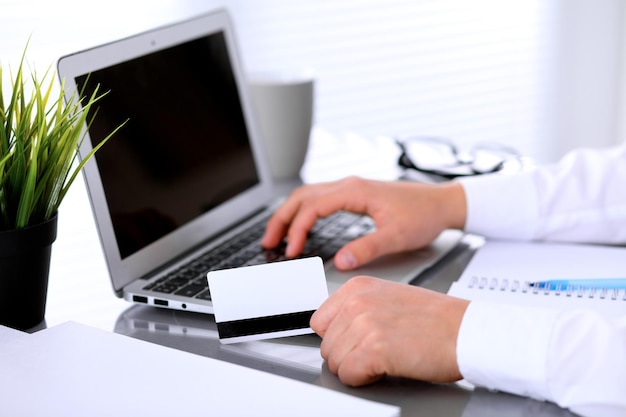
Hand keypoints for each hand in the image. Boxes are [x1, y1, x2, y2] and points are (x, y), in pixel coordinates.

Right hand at [262, 176, 466, 269]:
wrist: (442, 203)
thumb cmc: (423, 215)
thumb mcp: (396, 236)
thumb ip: (366, 248)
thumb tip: (340, 262)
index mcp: (355, 191)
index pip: (313, 207)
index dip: (297, 229)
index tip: (291, 251)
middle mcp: (349, 186)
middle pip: (302, 196)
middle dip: (282, 218)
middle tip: (268, 242)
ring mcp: (351, 188)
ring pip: (308, 195)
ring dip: (290, 214)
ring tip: (277, 236)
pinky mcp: (355, 195)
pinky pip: (320, 199)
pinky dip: (304, 212)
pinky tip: (302, 227)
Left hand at [310, 276, 469, 385]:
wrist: (468, 331)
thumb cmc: (437, 319)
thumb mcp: (389, 297)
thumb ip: (359, 308)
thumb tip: (337, 330)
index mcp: (358, 287)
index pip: (320, 321)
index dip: (339, 338)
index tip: (355, 342)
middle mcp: (357, 302)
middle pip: (326, 344)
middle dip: (347, 355)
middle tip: (376, 353)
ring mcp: (364, 324)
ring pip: (335, 362)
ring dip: (356, 368)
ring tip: (384, 359)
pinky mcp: (374, 349)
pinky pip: (348, 375)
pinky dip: (363, 379)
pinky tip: (385, 369)